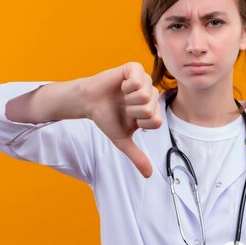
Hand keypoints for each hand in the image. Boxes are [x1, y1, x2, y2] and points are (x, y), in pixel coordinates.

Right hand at [82, 62, 161, 177]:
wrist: (88, 103)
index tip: (129, 118)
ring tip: (122, 96)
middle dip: (133, 111)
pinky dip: (126, 86)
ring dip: (128, 99)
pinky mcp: (134, 69)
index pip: (157, 121)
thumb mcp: (122, 140)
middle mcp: (151, 93)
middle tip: (124, 106)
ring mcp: (144, 80)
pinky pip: (138, 80)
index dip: (140, 123)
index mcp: (152, 109)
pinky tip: (121, 85)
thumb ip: (137, 156)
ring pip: (146, 95)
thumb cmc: (106, 118)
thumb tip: (148, 175)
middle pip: (151, 109)